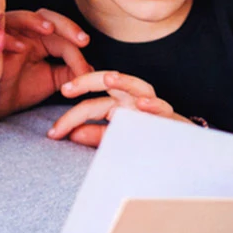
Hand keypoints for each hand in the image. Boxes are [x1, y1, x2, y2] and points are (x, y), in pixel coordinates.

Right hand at [0, 9, 94, 120]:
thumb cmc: (18, 90)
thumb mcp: (51, 81)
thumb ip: (70, 71)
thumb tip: (93, 69)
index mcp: (38, 39)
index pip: (60, 34)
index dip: (76, 49)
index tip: (86, 72)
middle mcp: (23, 33)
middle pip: (44, 16)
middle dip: (65, 26)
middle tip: (82, 41)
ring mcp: (5, 37)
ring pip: (19, 17)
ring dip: (35, 20)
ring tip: (49, 30)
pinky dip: (8, 38)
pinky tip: (20, 47)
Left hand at [46, 69, 193, 146]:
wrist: (179, 153)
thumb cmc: (144, 143)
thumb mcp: (115, 139)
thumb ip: (95, 135)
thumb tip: (72, 134)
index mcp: (117, 104)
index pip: (90, 105)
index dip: (69, 117)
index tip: (52, 134)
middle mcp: (133, 100)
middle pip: (109, 82)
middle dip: (88, 81)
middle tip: (66, 88)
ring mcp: (152, 105)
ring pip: (138, 86)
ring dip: (124, 81)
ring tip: (108, 79)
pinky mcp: (170, 117)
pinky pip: (162, 108)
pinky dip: (153, 105)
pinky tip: (142, 104)